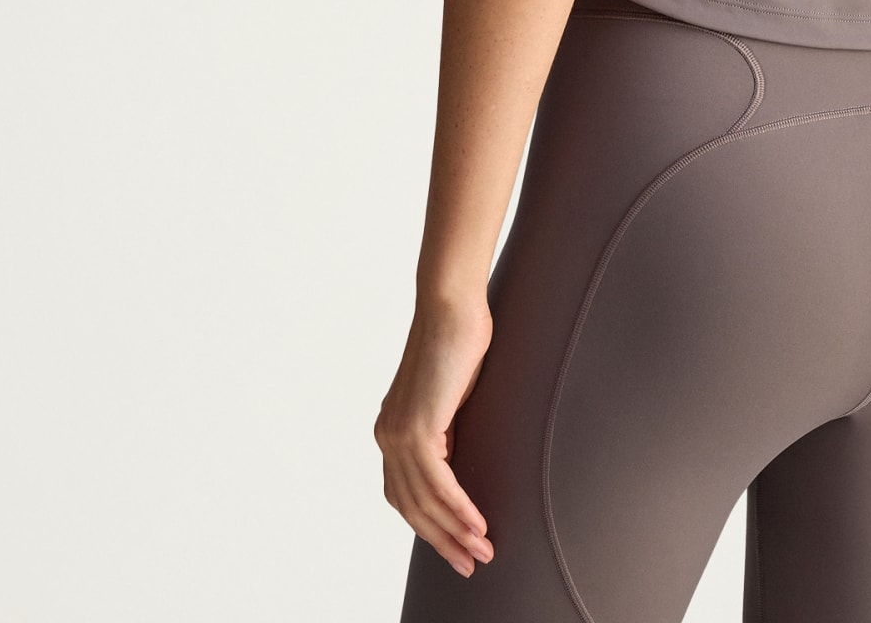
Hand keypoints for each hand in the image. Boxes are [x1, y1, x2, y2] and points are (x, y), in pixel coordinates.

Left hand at [374, 294, 496, 574]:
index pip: (406, 495)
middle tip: (471, 564)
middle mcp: (388, 436)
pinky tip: (479, 525)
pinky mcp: (416, 427)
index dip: (431, 525)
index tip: (459, 546)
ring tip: (483, 551)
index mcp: (393, 429)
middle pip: (411, 507)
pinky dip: (459, 508)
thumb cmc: (458, 340)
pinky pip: (438, 483)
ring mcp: (398, 433)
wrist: (451, 305)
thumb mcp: (451, 397)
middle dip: (442, 541)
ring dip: (455, 532)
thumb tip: (459, 456)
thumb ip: (447, 428)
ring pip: (425, 501)